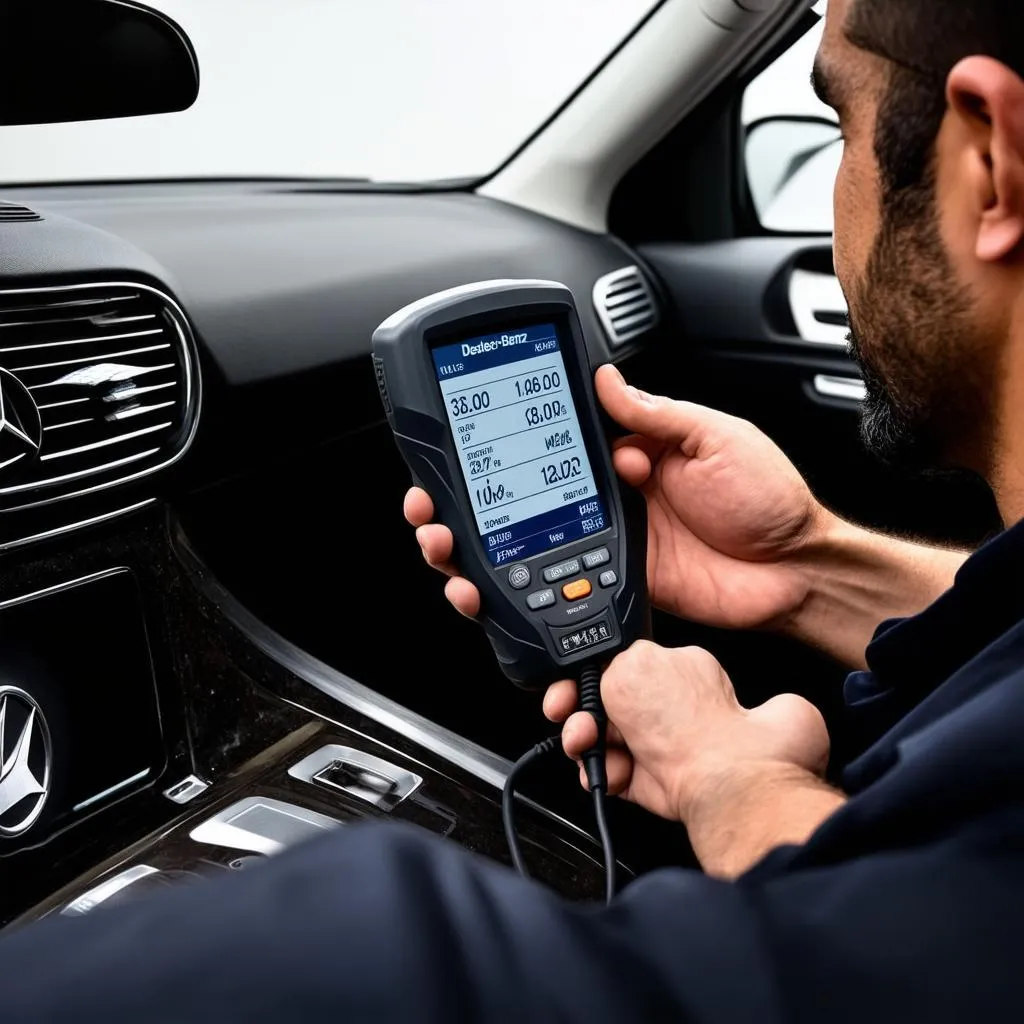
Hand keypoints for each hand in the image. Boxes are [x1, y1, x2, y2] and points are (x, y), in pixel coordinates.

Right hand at [405, 364, 829, 629]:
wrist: (796, 570)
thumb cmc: (768, 499)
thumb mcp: (714, 436)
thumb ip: (655, 414)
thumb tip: (605, 379)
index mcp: (629, 458)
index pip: (550, 450)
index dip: (502, 454)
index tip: (460, 454)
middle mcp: (610, 503)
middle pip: (523, 505)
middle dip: (470, 509)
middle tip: (434, 512)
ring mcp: (608, 549)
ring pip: (530, 553)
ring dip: (481, 558)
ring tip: (448, 554)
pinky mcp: (617, 590)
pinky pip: (565, 596)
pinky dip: (530, 605)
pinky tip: (496, 605)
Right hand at [546, 641, 829, 826]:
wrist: (712, 778)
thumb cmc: (689, 719)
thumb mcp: (634, 660)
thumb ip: (610, 657)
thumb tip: (599, 667)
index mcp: (668, 668)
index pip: (615, 665)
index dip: (585, 673)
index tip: (568, 683)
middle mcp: (664, 706)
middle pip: (600, 704)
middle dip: (577, 709)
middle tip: (567, 713)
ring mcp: (657, 744)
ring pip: (598, 739)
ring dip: (582, 741)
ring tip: (583, 743)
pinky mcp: (650, 779)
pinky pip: (608, 772)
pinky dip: (600, 773)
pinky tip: (607, 770)